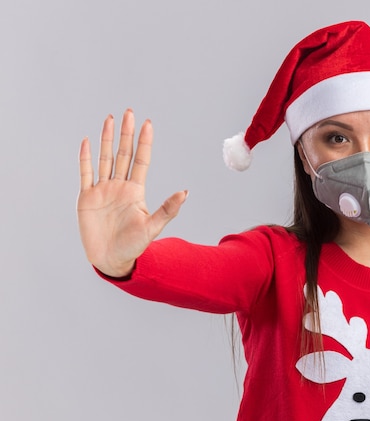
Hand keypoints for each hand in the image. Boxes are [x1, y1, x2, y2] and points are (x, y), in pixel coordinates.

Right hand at [77, 109, 186, 276]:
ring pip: (104, 158)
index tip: (148, 124)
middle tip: (130, 112)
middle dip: (127, 133)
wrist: (111, 259)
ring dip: (106, 139)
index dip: (144, 142)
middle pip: (123, 154)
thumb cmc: (134, 246)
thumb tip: (185, 192)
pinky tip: (86, 141)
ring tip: (110, 119)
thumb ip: (167, 209)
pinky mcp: (86, 198)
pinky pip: (85, 173)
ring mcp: (102, 190)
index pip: (141, 160)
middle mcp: (119, 186)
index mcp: (136, 190)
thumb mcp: (153, 227)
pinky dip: (85, 158)